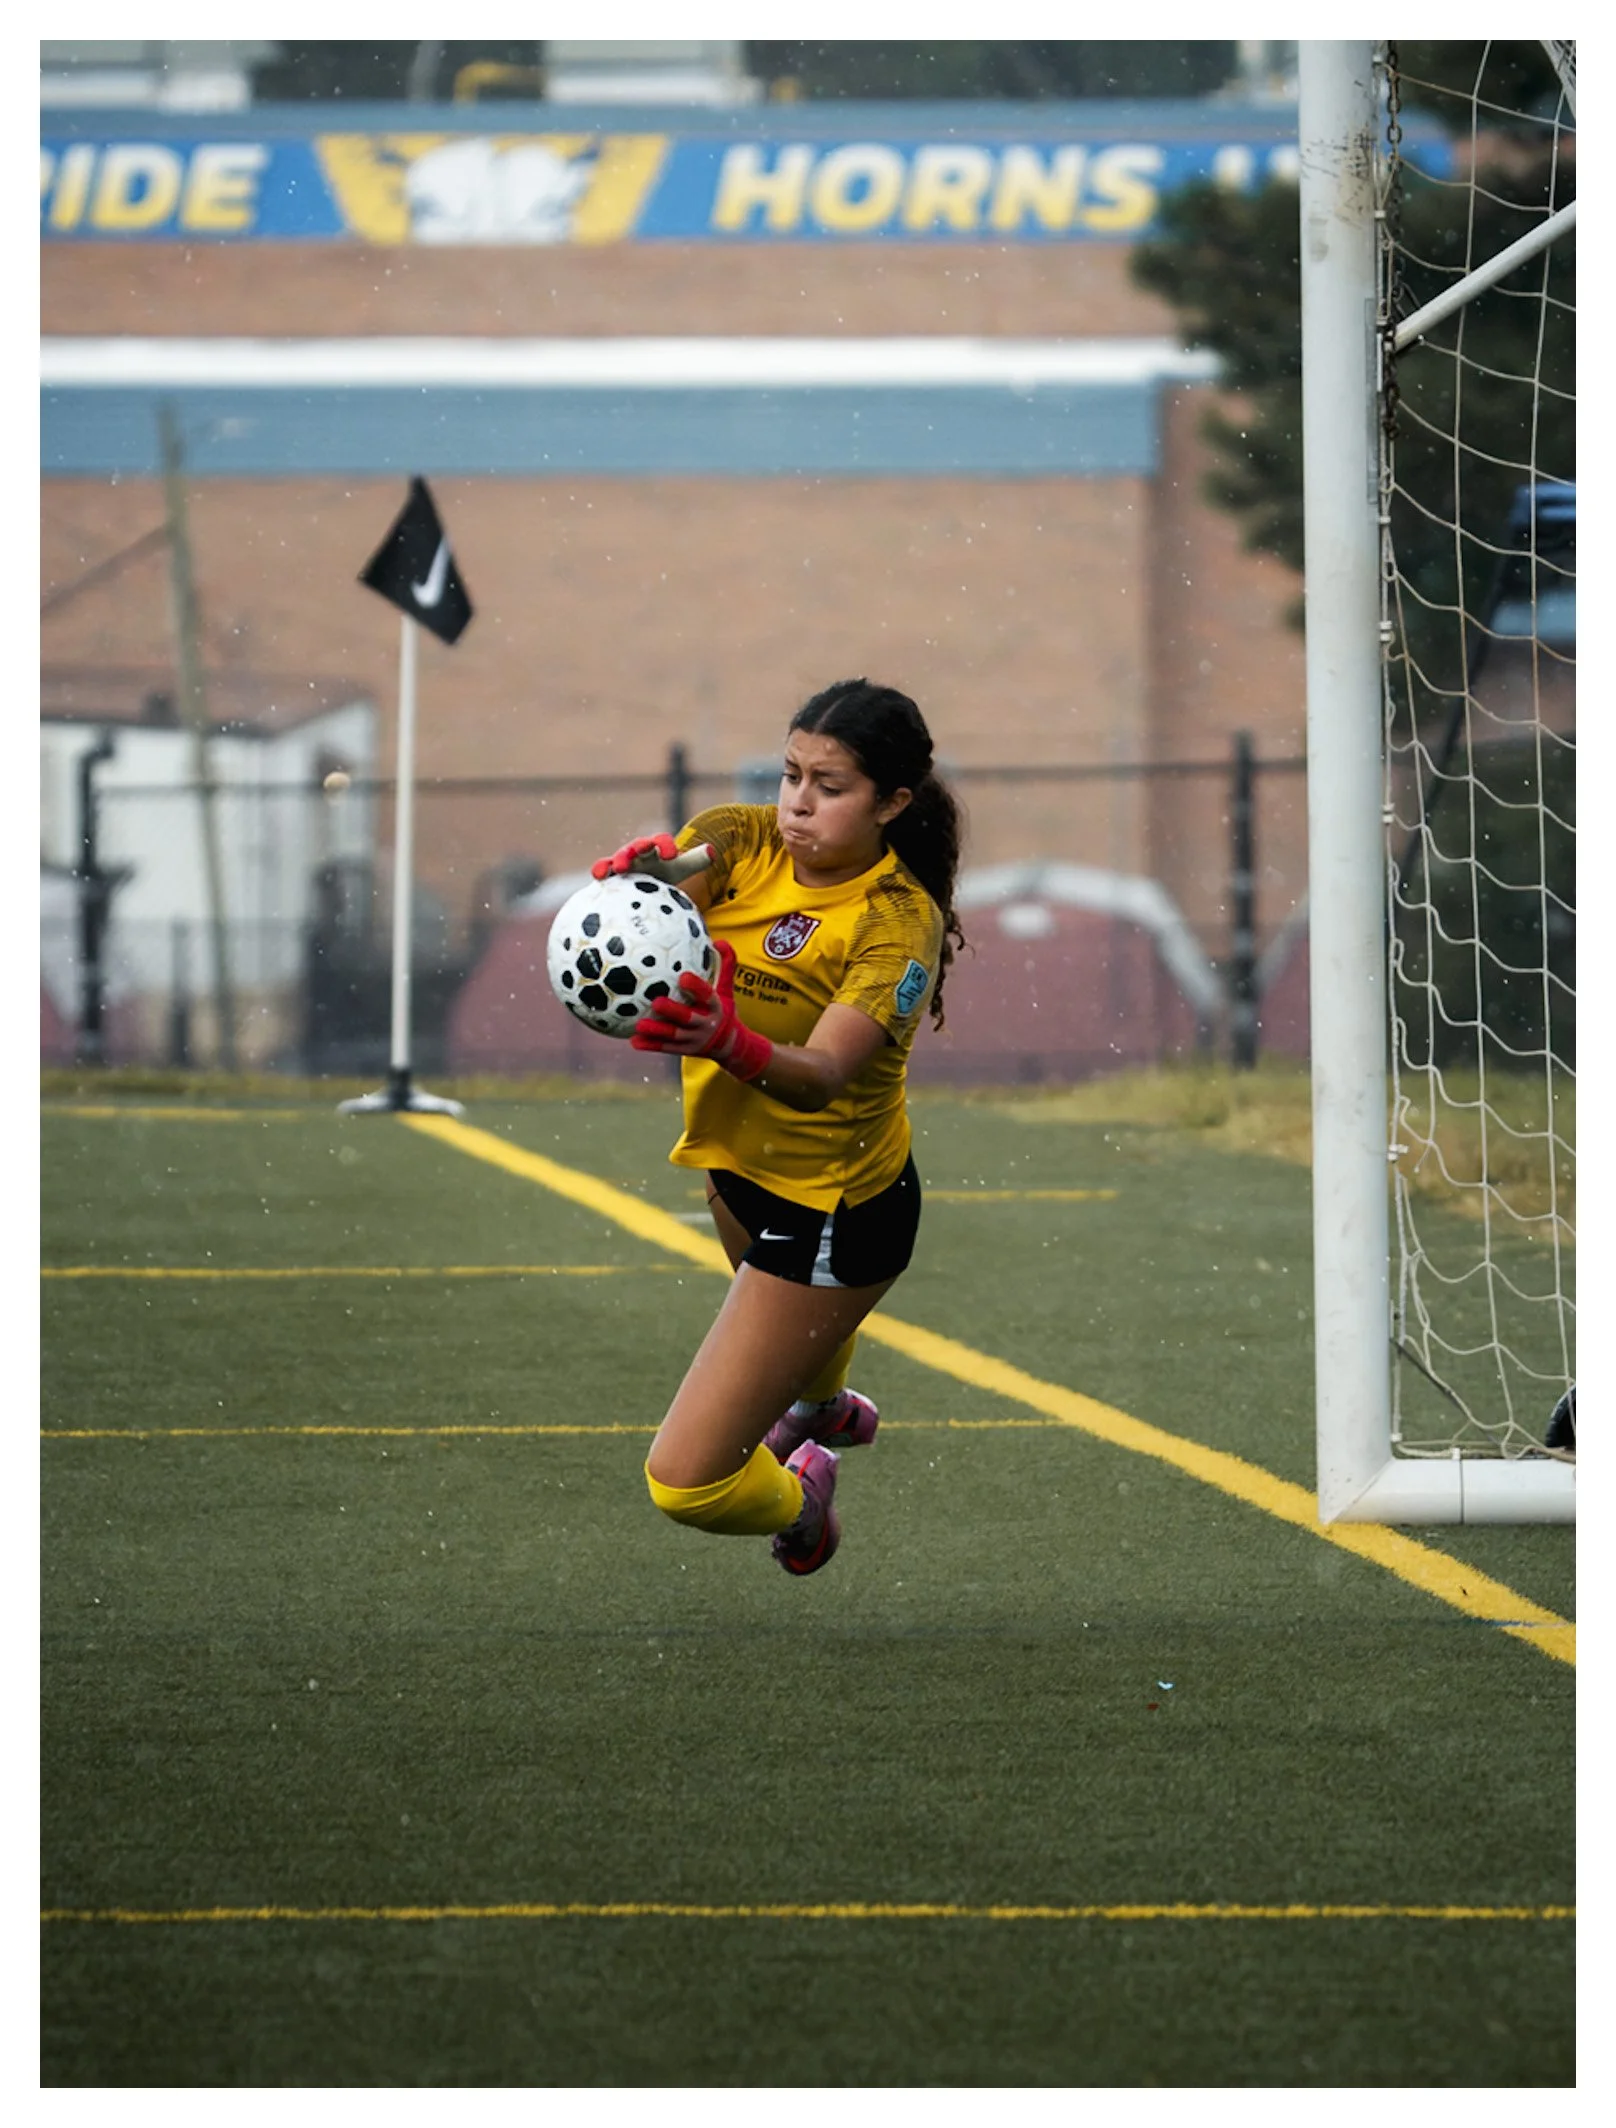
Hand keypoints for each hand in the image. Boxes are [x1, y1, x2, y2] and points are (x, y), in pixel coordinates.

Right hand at [591, 836, 714, 884]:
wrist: (645, 882)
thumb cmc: (663, 873)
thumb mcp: (680, 868)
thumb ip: (695, 860)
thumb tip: (713, 851)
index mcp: (656, 848)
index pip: (661, 841)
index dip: (666, 845)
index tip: (672, 854)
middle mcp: (638, 852)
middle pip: (638, 847)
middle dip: (639, 848)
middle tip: (642, 850)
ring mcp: (623, 862)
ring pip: (619, 858)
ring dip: (618, 860)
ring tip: (619, 867)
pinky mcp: (610, 873)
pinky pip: (604, 869)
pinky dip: (601, 870)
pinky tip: (599, 876)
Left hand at [631, 940, 772, 1082]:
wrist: (728, 1045)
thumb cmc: (722, 1010)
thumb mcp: (726, 990)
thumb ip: (724, 966)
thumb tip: (720, 941)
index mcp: (715, 1007)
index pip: (707, 996)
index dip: (696, 987)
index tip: (683, 977)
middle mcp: (705, 1024)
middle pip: (688, 1018)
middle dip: (673, 1011)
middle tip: (656, 1002)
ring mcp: (694, 1039)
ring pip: (674, 1035)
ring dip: (657, 1031)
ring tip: (640, 1025)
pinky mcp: (684, 1050)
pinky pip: (665, 1048)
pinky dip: (650, 1045)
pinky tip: (634, 1040)